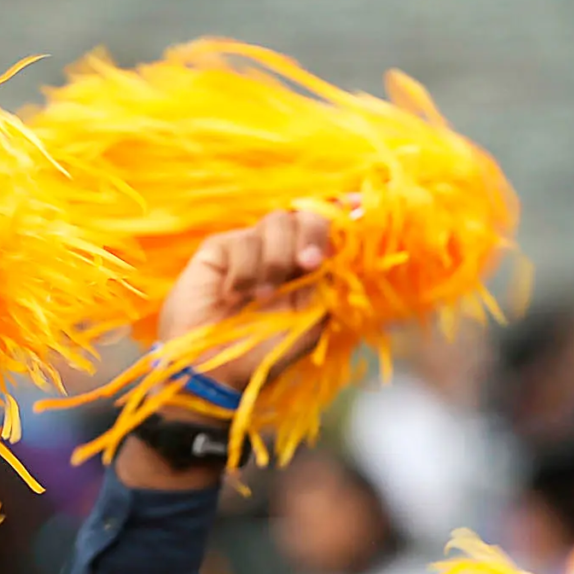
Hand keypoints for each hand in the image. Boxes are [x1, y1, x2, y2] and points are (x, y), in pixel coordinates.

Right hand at [155, 207, 332, 391]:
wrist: (214, 369)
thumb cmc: (261, 353)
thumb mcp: (307, 326)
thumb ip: (326, 290)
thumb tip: (340, 254)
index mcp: (308, 270)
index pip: (329, 230)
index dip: (344, 211)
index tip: (359, 204)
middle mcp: (283, 252)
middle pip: (306, 215)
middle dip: (312, 234)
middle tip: (309, 263)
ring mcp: (251, 247)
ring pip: (276, 222)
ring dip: (276, 260)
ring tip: (262, 296)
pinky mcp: (220, 248)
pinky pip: (243, 241)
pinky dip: (244, 271)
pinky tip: (233, 295)